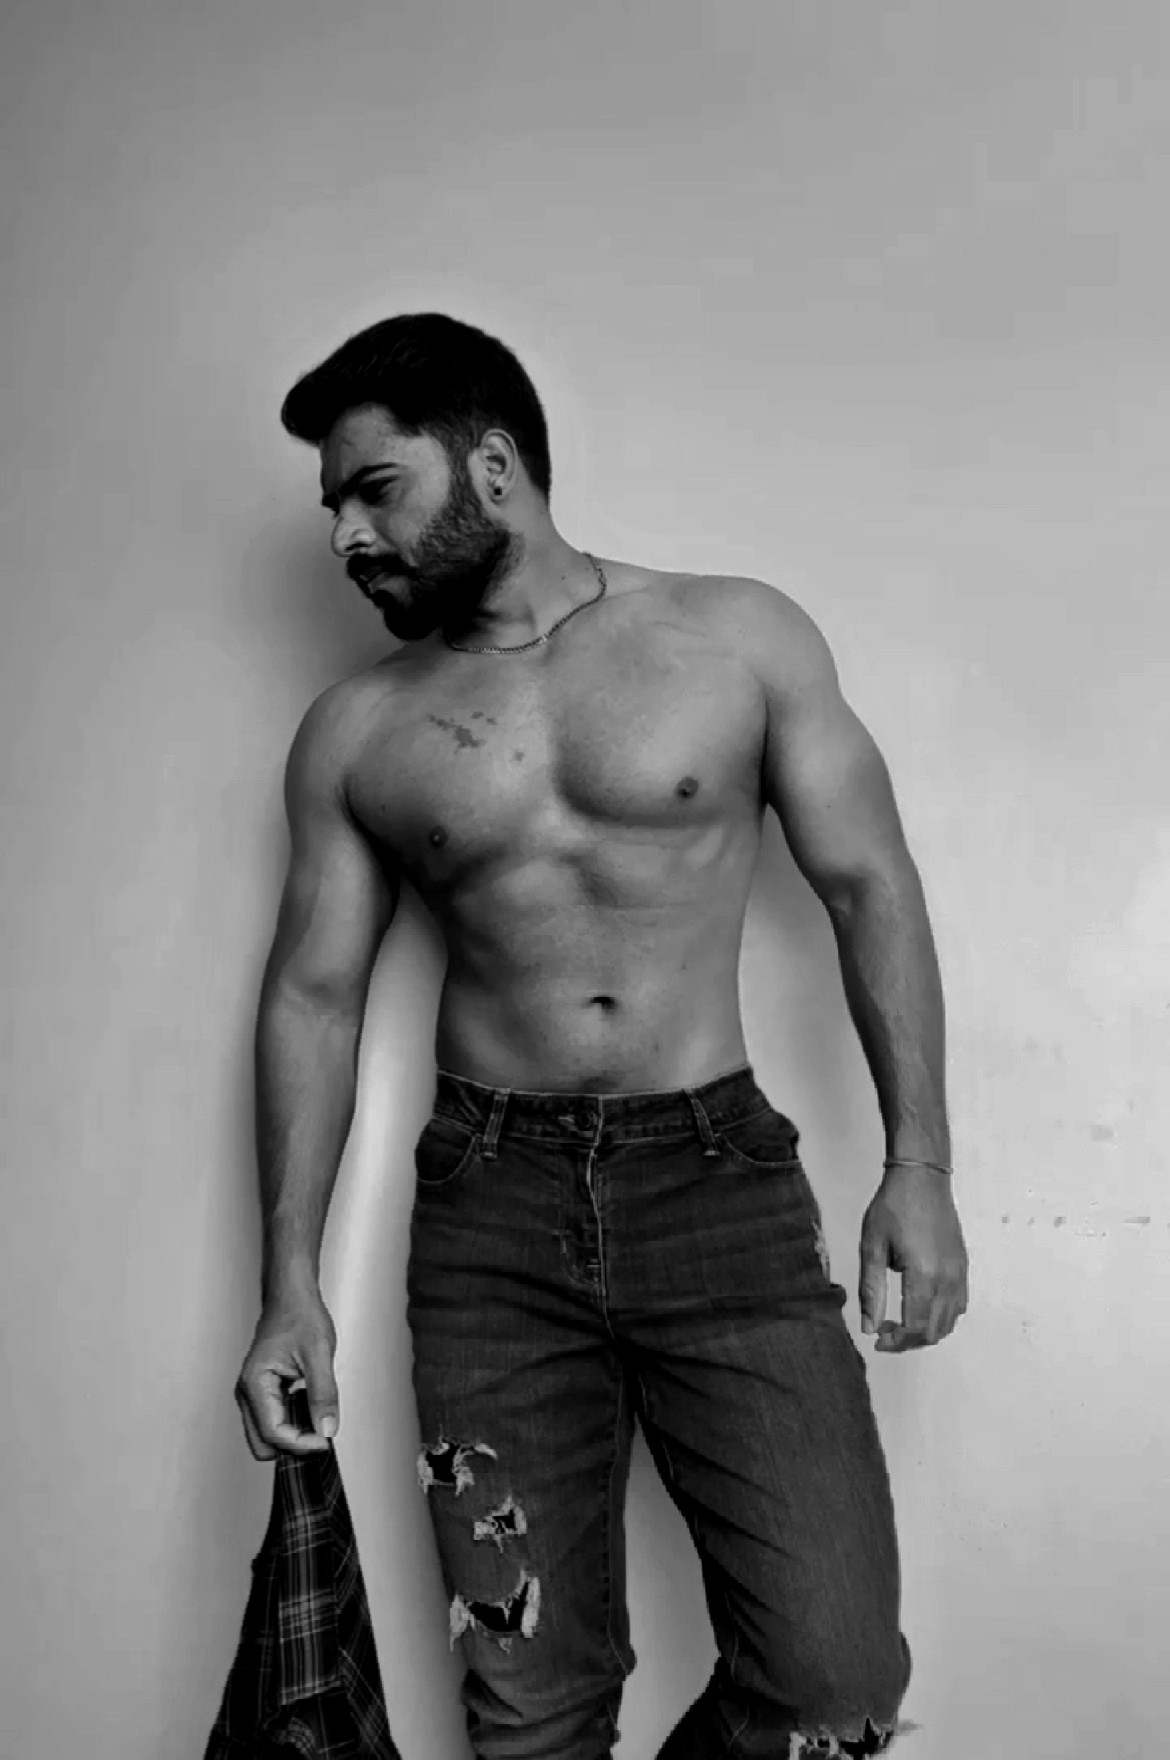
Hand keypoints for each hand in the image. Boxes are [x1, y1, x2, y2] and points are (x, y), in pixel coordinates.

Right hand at [235, 1286, 339, 1458]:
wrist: (291, 1296)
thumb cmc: (299, 1315)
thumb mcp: (319, 1353)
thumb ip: (323, 1394)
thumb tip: (326, 1429)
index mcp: (255, 1383)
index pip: (273, 1432)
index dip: (301, 1443)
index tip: (325, 1442)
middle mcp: (247, 1392)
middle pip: (263, 1443)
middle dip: (293, 1445)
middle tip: (321, 1435)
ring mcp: (253, 1393)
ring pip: (268, 1435)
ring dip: (293, 1435)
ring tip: (318, 1421)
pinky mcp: (264, 1392)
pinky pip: (274, 1420)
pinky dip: (293, 1423)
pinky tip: (311, 1411)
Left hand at [859, 1164, 968, 1350]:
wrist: (922, 1178)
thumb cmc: (892, 1207)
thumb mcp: (872, 1246)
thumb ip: (872, 1290)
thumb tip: (869, 1328)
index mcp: (924, 1275)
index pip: (915, 1327)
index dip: (896, 1341)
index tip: (878, 1339)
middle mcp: (948, 1279)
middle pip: (934, 1331)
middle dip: (909, 1340)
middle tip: (884, 1330)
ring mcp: (960, 1274)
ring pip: (950, 1322)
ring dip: (926, 1330)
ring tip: (900, 1320)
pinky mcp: (964, 1266)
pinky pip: (959, 1305)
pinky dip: (942, 1316)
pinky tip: (921, 1305)